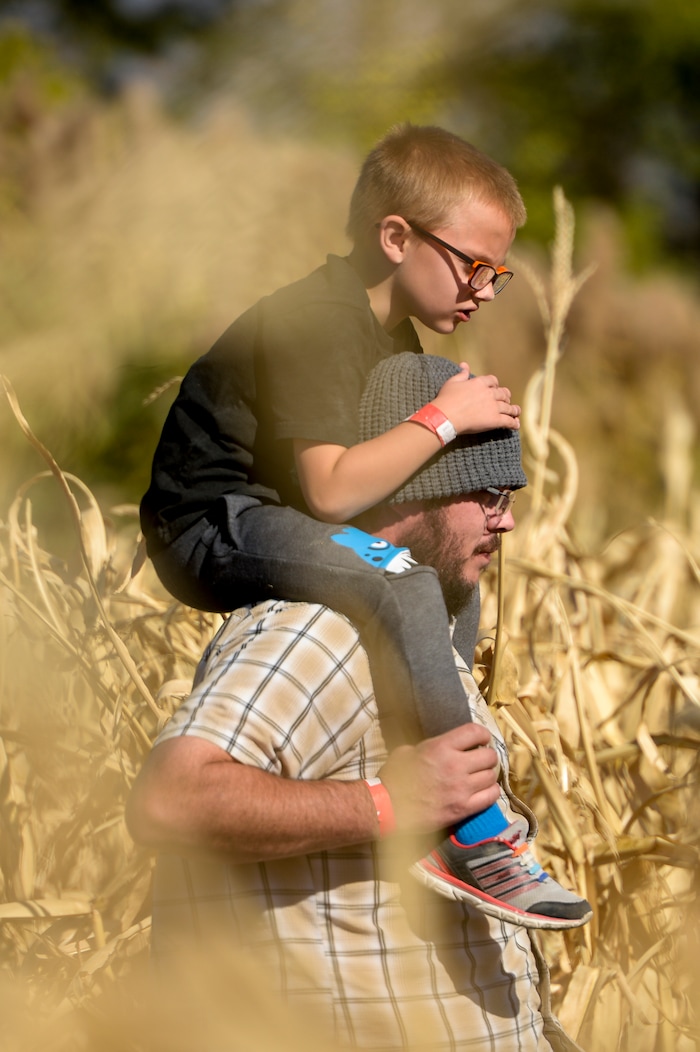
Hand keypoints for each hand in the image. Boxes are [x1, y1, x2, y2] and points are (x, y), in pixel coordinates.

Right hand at [377, 722, 500, 833]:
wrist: (388, 808)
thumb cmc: (394, 778)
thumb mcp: (406, 751)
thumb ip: (429, 746)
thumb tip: (442, 747)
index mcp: (441, 747)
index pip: (475, 732)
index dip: (482, 734)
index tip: (482, 739)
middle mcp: (455, 766)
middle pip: (489, 756)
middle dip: (487, 756)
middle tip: (481, 760)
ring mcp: (461, 789)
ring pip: (492, 777)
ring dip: (488, 775)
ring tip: (481, 776)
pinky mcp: (463, 809)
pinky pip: (491, 797)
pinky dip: (490, 792)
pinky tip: (483, 791)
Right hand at [431, 361, 520, 432]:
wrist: (446, 416)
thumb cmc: (446, 399)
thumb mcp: (452, 382)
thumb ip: (461, 374)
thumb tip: (464, 365)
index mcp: (479, 383)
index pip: (493, 381)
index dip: (496, 385)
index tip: (496, 388)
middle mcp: (489, 393)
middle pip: (503, 393)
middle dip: (506, 397)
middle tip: (507, 400)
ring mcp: (493, 407)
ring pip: (508, 408)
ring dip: (514, 410)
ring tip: (516, 412)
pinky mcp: (495, 420)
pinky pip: (508, 421)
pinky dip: (513, 423)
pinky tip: (516, 425)